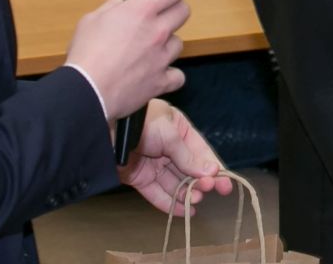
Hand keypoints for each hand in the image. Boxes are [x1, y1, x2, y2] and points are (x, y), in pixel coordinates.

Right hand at [65, 0, 190, 122]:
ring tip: (149, 49)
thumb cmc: (85, 54)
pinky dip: (170, 75)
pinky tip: (156, 74)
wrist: (86, 92)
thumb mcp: (91, 20)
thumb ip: (111, 4)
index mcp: (142, 10)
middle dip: (173, 11)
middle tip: (157, 17)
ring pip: (179, 43)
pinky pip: (177, 76)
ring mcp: (162, 57)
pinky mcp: (161, 81)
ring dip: (167, 44)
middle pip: (184, 11)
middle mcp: (158, 31)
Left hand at [118, 102, 233, 214]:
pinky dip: (169, 202)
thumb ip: (188, 157)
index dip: (213, 168)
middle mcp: (167, 147)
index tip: (225, 185)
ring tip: (196, 201)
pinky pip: (157, 192)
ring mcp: (153, 163)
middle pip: (188, 169)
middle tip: (208, 191)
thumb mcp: (171, 134)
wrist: (106, 127)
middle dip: (199, 182)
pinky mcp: (139, 178)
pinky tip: (184, 212)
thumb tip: (211, 173)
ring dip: (186, 193)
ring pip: (174, 183)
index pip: (200, 152)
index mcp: (178, 129)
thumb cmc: (143, 122)